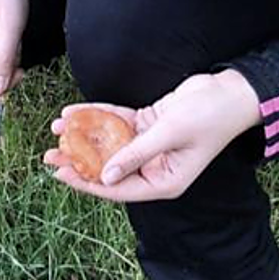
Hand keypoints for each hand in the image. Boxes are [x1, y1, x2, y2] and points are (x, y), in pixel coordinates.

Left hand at [43, 70, 260, 202]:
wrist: (230, 91)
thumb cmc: (209, 116)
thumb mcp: (170, 133)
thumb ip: (136, 154)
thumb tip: (107, 176)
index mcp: (163, 182)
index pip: (117, 188)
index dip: (87, 182)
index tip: (61, 173)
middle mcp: (154, 167)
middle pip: (108, 168)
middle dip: (78, 160)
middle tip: (49, 154)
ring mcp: (149, 146)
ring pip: (109, 144)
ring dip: (84, 136)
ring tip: (56, 128)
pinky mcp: (148, 125)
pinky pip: (117, 123)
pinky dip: (97, 116)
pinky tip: (74, 113)